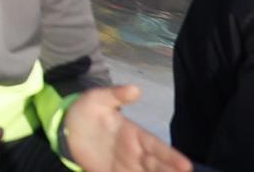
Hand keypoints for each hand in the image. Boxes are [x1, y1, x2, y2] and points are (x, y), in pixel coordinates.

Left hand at [61, 86, 191, 171]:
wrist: (66, 126)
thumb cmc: (87, 110)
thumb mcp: (98, 98)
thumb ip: (116, 94)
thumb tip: (136, 88)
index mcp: (135, 135)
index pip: (157, 147)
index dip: (171, 156)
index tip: (187, 165)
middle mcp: (134, 153)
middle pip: (157, 166)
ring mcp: (124, 165)